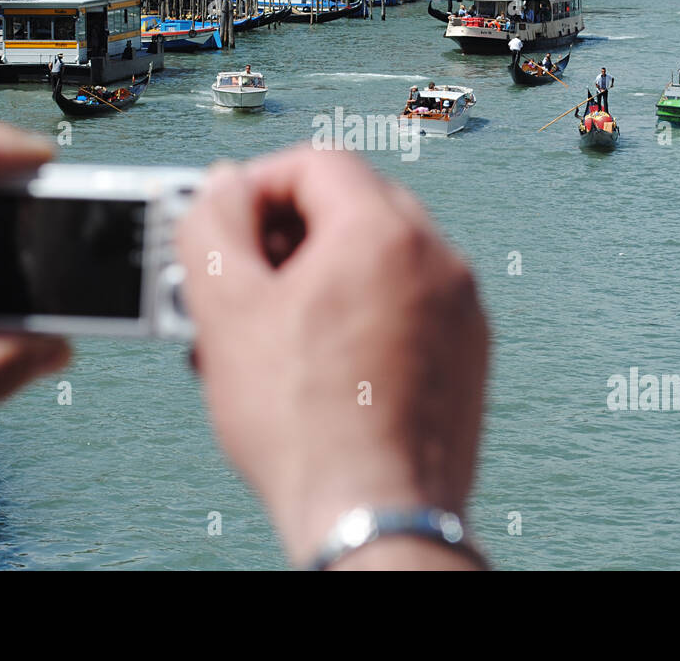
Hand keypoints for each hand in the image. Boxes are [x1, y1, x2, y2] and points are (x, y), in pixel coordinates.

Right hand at [176, 148, 488, 566]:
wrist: (376, 516)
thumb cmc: (306, 425)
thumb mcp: (228, 309)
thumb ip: (213, 225)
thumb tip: (221, 188)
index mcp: (385, 231)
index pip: (315, 163)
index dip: (257, 183)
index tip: (224, 221)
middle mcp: (437, 258)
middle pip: (349, 208)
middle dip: (283, 237)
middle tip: (238, 278)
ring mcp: (460, 308)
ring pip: (376, 261)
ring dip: (315, 281)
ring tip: (265, 333)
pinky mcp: (466, 354)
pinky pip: (404, 306)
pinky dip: (357, 316)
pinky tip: (312, 363)